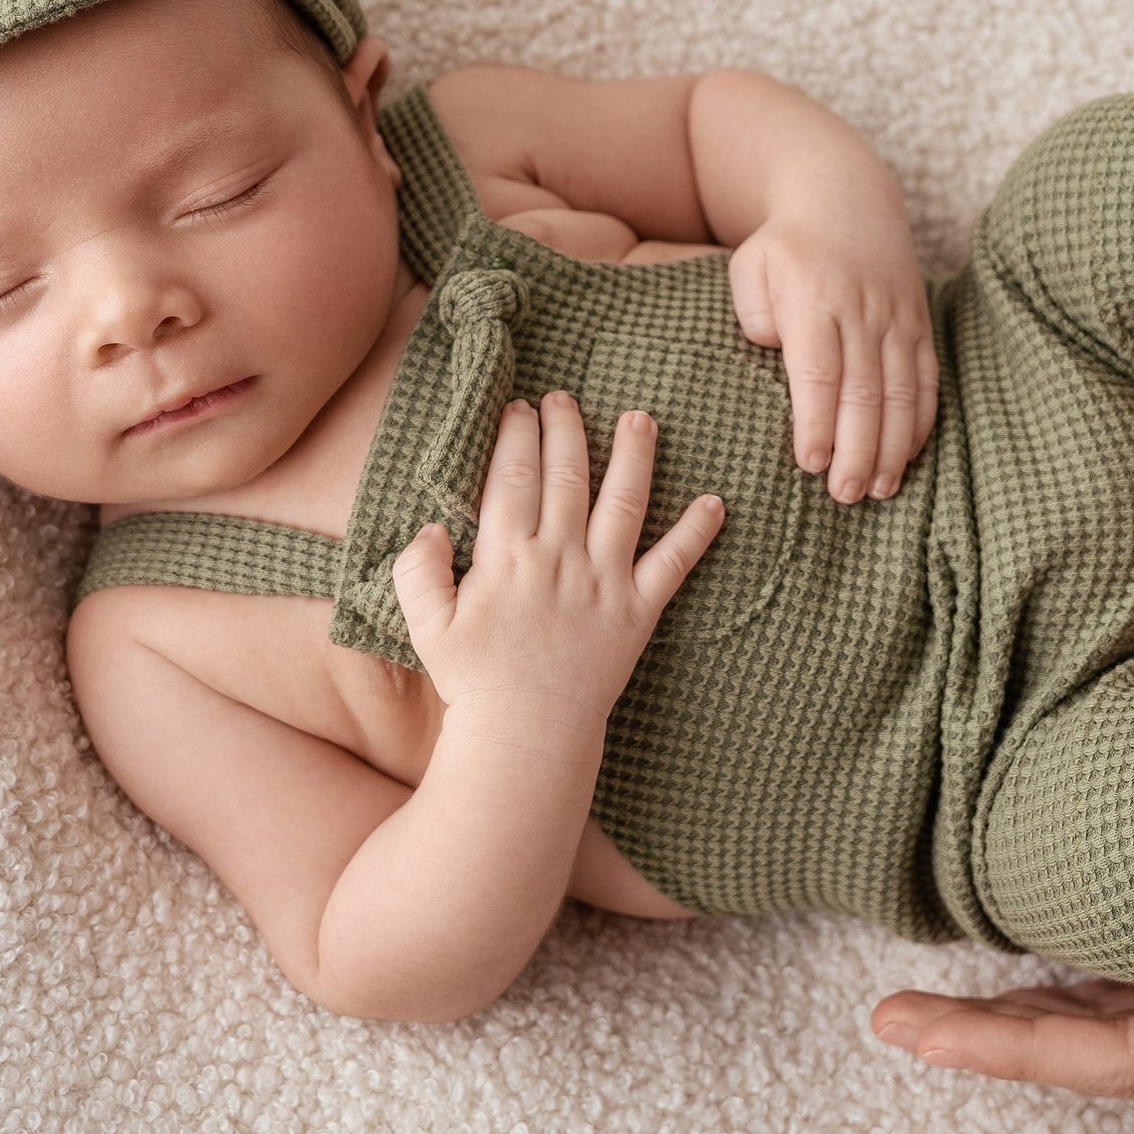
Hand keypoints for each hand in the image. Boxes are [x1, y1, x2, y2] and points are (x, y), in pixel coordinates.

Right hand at [392, 391, 722, 742]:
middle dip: (566, 428)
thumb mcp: (426, 626)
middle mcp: (560, 558)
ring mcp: (604, 582)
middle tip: (565, 397)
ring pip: (623, 503)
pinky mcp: (639, 611)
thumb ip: (417, 571)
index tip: (520, 407)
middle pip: (566, 475)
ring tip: (640, 419)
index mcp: (507, 556)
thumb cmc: (473, 682)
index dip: (518, 436)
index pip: (513, 476)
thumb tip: (431, 527)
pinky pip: (673, 565)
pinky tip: (715, 503)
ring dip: (634, 456)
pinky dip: (696, 533)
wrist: (527, 736)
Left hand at [728, 208, 938, 503]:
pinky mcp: (918, 326)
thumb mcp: (751, 264)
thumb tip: (775, 353)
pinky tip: (905, 458)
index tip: (811, 464)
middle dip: (857, 449)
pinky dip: (919, 422)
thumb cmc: (787, 245)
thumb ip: (755, 313)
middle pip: (865, 392)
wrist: (848, 198)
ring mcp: (897, 320)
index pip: (819, 372)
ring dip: (891, 446)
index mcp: (816, 299)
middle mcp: (863, 312)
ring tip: (878, 490)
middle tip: (844, 495)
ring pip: (901, 393)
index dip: (818, 422)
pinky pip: (926, 381)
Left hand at [869, 808, 1133, 1109]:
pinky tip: (1068, 936)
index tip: (904, 1027)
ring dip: (1036, 1009)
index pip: (1107, 1058)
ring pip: (1123, 1017)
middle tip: (891, 1017)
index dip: (1002, 1045)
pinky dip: (1100, 966)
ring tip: (949, 991)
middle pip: (1095, 1048)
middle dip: (993, 1035)